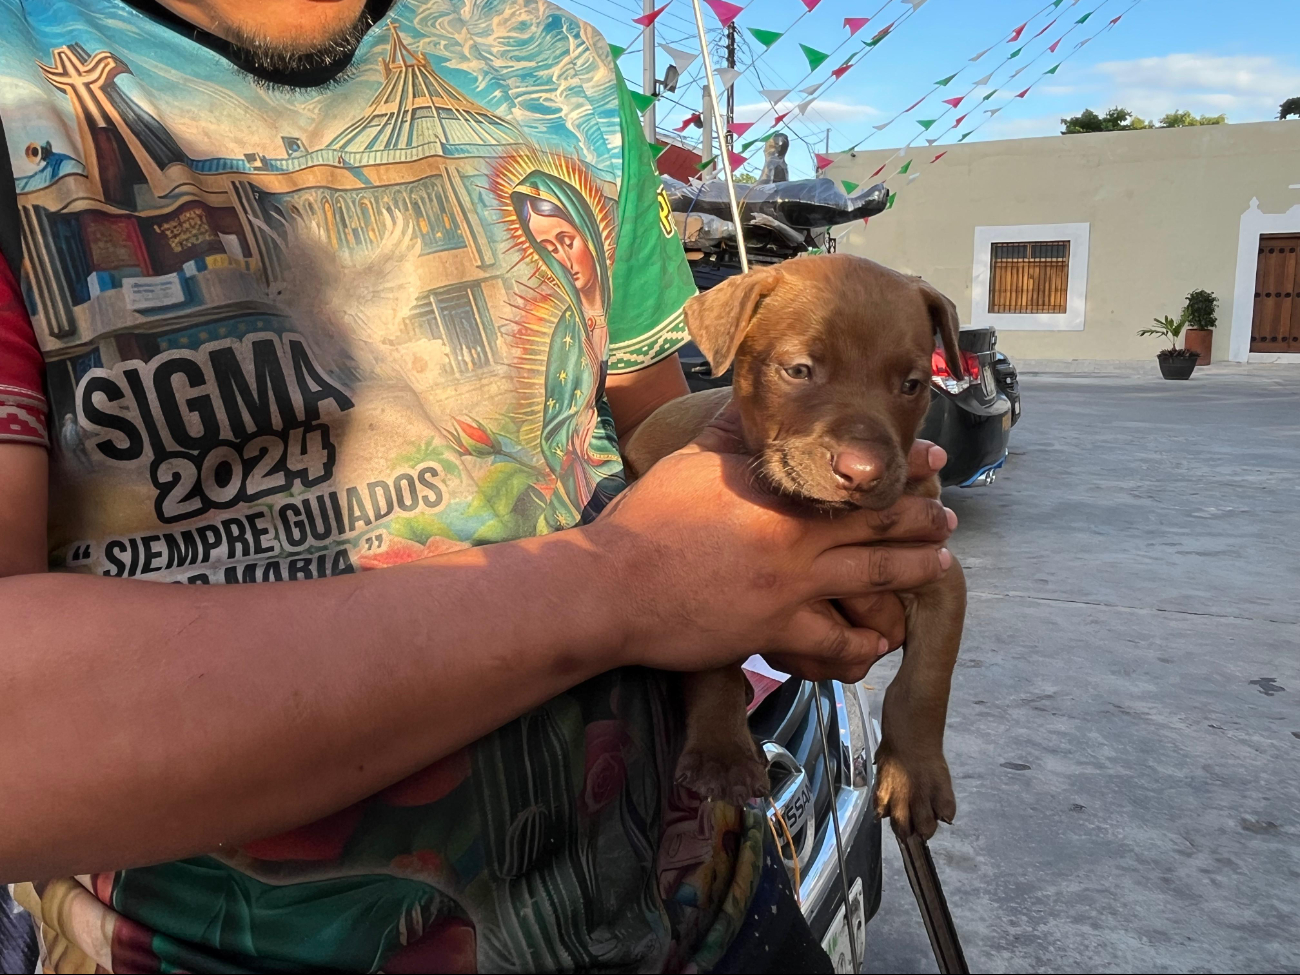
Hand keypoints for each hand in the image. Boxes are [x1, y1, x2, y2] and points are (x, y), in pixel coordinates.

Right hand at [590, 423, 953, 680]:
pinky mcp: (773, 630)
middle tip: (949, 516)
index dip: (903, 466)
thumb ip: (732, 433)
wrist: (612, 586)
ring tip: (941, 567)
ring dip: (915, 571)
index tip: (935, 459)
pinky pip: (834, 641)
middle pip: (878, 524)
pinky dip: (862, 643)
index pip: (853, 473)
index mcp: (776, 490)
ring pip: (874, 578)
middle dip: (923, 520)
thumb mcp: (691, 461)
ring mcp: (789, 585)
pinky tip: (881, 643)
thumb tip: (751, 395)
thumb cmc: (645, 521)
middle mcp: (794, 535)